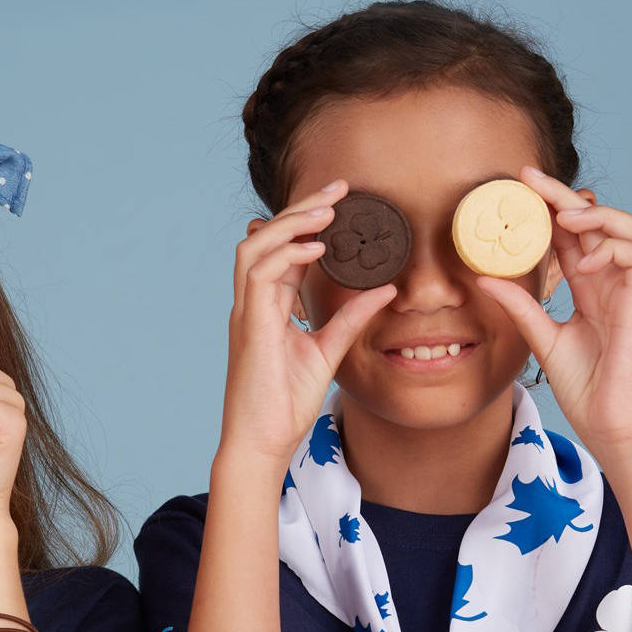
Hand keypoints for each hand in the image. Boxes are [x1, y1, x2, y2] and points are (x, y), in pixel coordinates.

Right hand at [221, 181, 395, 464]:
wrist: (262, 442)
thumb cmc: (285, 404)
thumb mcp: (328, 351)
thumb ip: (351, 318)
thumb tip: (385, 290)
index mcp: (267, 307)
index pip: (282, 250)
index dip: (306, 221)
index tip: (340, 199)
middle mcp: (252, 304)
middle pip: (264, 237)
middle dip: (299, 208)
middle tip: (338, 188)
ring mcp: (246, 313)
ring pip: (254, 246)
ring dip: (290, 223)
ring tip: (326, 210)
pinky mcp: (249, 327)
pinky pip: (260, 276)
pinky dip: (287, 255)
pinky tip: (316, 248)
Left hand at [477, 165, 631, 453]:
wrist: (610, 423)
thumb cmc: (585, 387)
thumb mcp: (541, 339)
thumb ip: (519, 306)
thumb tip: (483, 277)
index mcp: (588, 288)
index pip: (569, 237)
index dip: (546, 211)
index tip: (516, 190)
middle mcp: (610, 282)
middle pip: (594, 223)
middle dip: (563, 196)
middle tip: (528, 177)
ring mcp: (629, 289)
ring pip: (629, 227)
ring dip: (597, 214)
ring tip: (563, 216)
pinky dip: (613, 245)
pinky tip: (587, 260)